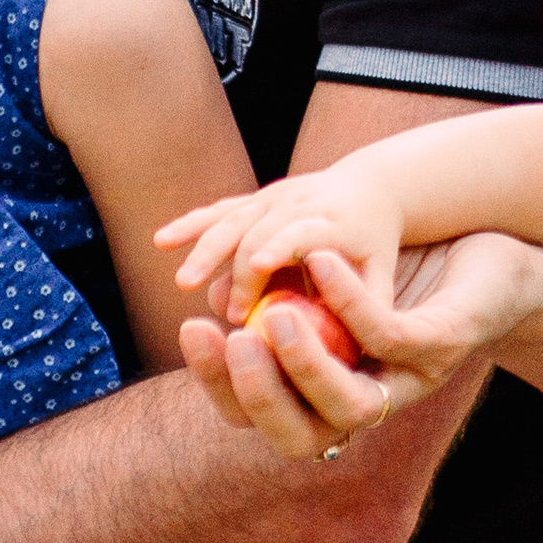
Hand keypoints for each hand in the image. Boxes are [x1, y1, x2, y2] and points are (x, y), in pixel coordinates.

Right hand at [161, 169, 404, 326]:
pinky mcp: (255, 199)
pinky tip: (161, 241)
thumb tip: (344, 353)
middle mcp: (300, 203)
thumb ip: (365, 309)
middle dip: (242, 271)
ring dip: (206, 249)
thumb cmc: (374, 249)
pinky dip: (191, 225)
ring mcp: (274, 198)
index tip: (256, 273)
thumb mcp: (381, 276)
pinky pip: (219, 211)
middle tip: (232, 316)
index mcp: (333, 222)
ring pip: (234, 218)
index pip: (302, 231)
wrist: (366, 189)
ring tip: (184, 284)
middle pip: (260, 229)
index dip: (278, 248)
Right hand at [177, 229, 538, 463]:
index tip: (189, 329)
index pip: (256, 417)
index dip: (218, 384)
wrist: (497, 259)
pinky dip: (351, 303)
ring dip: (305, 366)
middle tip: (230, 336)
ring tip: (273, 314)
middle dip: (255, 393)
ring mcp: (409, 382)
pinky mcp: (443, 347)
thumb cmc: (404, 272)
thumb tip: (209, 295)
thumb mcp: (331, 285)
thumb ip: (277, 296)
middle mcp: (366, 405)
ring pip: (349, 406)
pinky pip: (389, 337)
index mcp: (327, 396)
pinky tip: (323, 260)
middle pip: (298, 436)